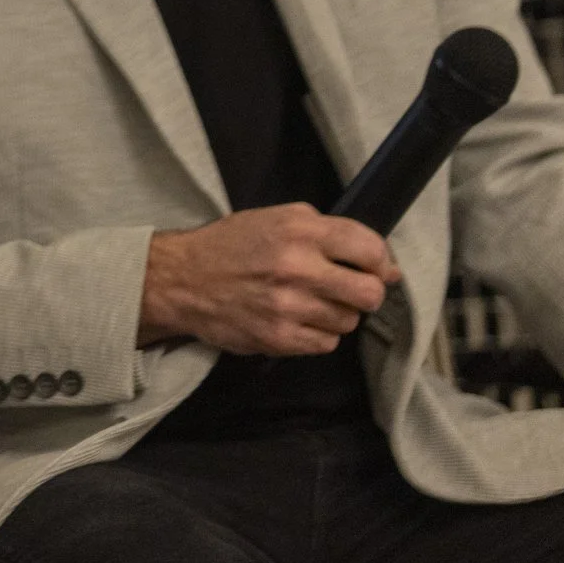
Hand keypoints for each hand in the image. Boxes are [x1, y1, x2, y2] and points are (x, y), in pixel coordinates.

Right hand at [140, 202, 402, 356]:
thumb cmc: (230, 246)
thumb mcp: (274, 218)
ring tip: (309, 302)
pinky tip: (296, 320)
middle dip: (364, 292)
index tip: (372, 267)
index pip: (371, 249)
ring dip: (336, 314)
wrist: (180, 279)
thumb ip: (326, 230)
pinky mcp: (278, 338)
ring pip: (349, 321)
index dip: (379, 261)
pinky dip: (317, 335)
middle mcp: (297, 267)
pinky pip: (326, 344)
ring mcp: (288, 307)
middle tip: (346, 289)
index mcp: (299, 230)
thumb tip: (383, 263)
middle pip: (370, 293)